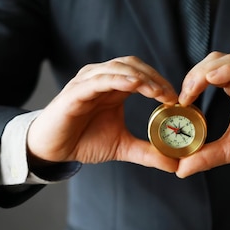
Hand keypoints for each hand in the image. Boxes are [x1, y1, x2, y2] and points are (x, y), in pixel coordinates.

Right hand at [27, 56, 179, 172]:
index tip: (177, 99)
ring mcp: (88, 82)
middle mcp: (102, 78)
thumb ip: (147, 152)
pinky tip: (134, 85)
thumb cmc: (83, 140)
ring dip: (141, 77)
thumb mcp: (122, 146)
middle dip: (155, 77)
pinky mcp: (75, 92)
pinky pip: (99, 79)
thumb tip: (174, 164)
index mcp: (114, 87)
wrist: (53, 149)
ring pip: (118, 68)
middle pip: (133, 65)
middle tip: (171, 95)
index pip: (142, 73)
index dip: (160, 81)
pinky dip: (118, 79)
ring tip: (158, 91)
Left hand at [176, 52, 229, 177]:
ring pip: (225, 61)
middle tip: (182, 97)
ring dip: (203, 72)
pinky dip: (225, 71)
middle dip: (193, 75)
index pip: (208, 72)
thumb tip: (181, 169)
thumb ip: (206, 156)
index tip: (179, 102)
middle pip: (213, 61)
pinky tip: (210, 80)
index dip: (191, 81)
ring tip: (190, 91)